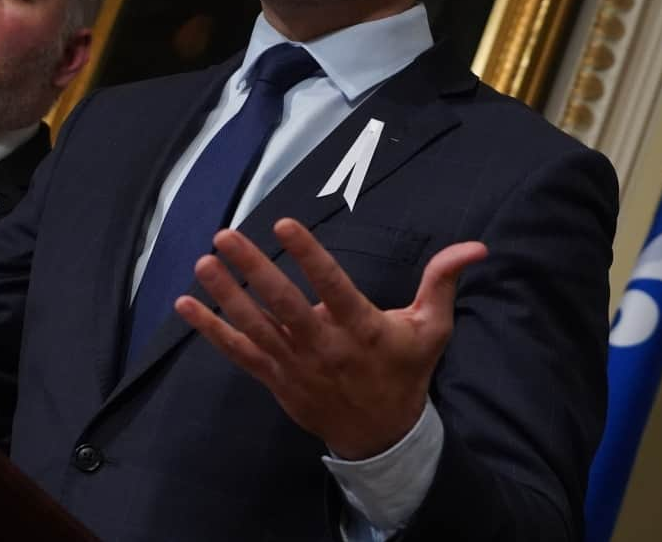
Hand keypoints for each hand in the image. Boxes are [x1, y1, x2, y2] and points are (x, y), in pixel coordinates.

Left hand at [176, 218, 486, 459]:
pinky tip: (186, 305)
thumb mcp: (432, 329)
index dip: (309, 255)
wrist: (383, 437)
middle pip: (283, 303)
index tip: (285, 224)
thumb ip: (442, 282)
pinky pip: (238, 352)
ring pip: (255, 325)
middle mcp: (323, 345)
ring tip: (203, 262)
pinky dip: (211, 330)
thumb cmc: (405, 372)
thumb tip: (475, 246)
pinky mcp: (275, 378)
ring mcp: (294, 364)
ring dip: (225, 294)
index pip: (332, 286)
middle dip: (253, 269)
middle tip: (226, 236)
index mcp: (360, 328)